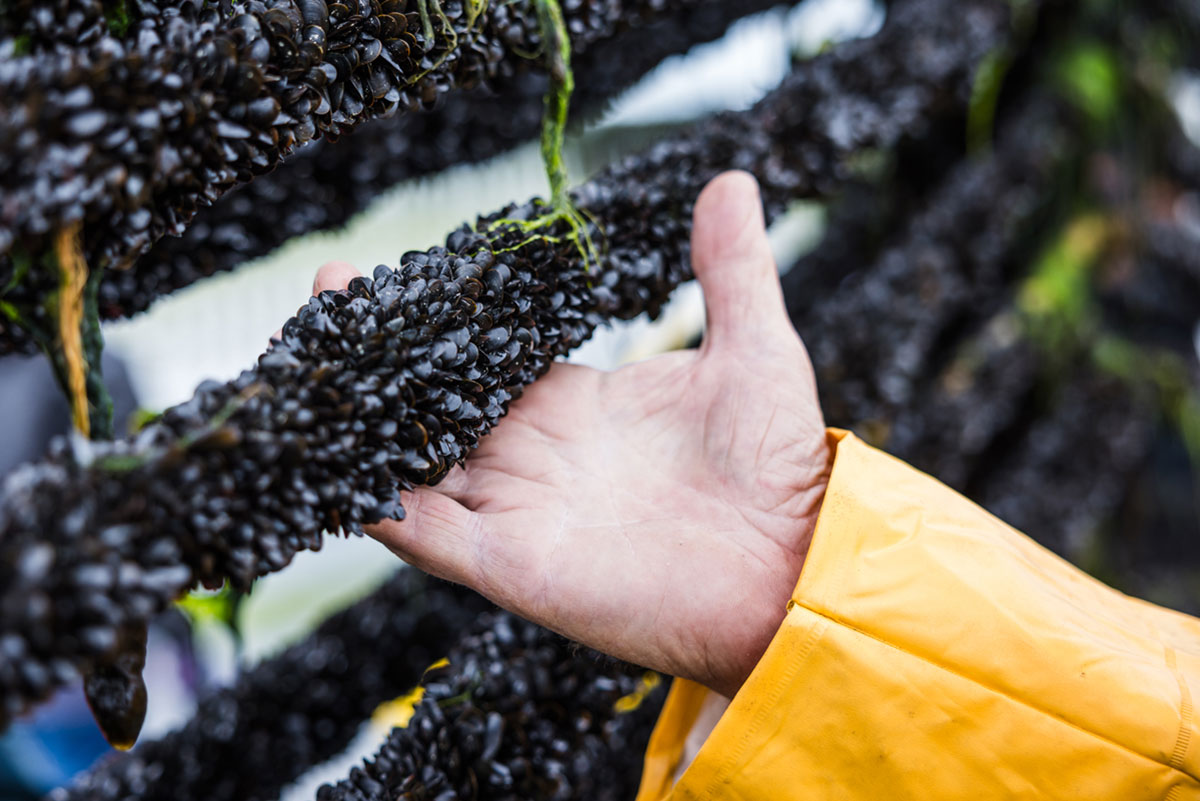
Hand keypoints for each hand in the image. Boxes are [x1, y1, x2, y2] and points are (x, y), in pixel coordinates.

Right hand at [313, 172, 830, 697]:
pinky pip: (424, 535)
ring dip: (363, 419)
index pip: (486, 353)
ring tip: (311, 360)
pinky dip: (379, 504)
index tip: (390, 271)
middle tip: (324, 294)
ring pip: (412, 462)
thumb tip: (730, 181)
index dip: (438, 316)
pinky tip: (338, 463)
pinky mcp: (510, 562)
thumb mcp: (753, 350)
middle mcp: (532, 455)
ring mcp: (514, 509)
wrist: (795, 566)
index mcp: (574, 404)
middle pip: (432, 402)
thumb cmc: (779, 467)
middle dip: (377, 356)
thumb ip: (729, 270)